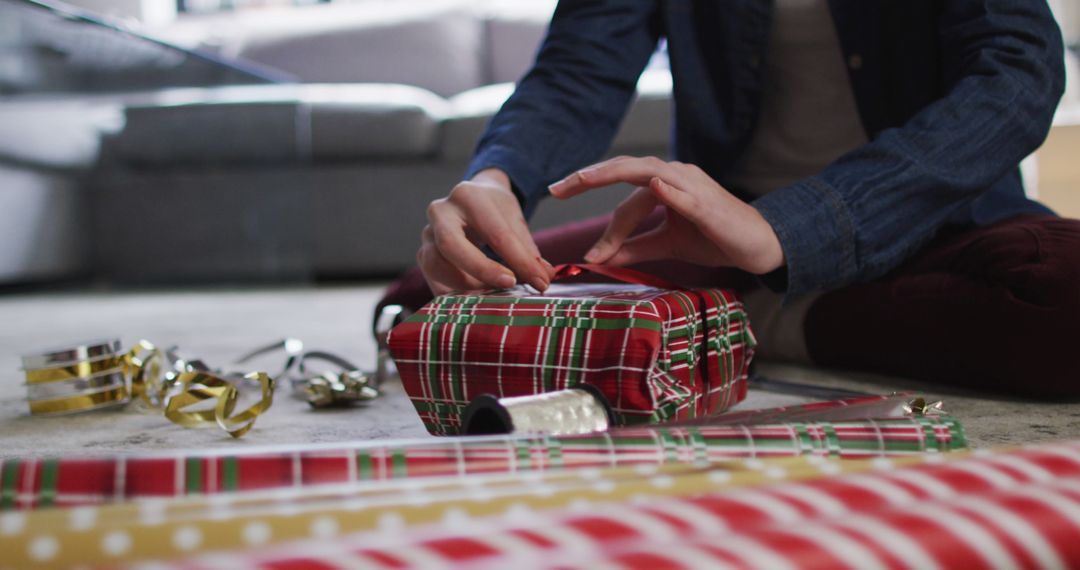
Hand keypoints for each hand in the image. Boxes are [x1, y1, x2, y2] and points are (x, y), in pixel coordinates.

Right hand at [419, 169, 553, 295]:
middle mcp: (440, 211)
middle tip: (510, 285)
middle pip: (452, 245)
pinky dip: (453, 294)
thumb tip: (544, 278)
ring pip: (437, 265)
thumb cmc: (494, 210)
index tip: (539, 282)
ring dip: (466, 286)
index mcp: (468, 196)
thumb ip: (529, 250)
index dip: (519, 260)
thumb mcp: (514, 219)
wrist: (470, 198)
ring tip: (494, 294)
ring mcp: (426, 234)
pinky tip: (475, 300)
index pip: (495, 233)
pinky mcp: (422, 254)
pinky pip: (433, 279)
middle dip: (482, 270)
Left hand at [548, 156, 784, 274]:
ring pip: (646, 173)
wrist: (757, 245)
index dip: (605, 229)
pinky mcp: (708, 204)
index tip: (586, 253)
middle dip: (589, 178)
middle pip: (625, 170)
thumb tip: (601, 256)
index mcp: (663, 184)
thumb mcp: (667, 243)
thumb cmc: (713, 238)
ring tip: (584, 178)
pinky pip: (684, 194)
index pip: (624, 201)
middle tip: (558, 188)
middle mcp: (674, 176)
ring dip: (613, 174)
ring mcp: (692, 185)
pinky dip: (667, 190)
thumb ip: (635, 246)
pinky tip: (651, 185)